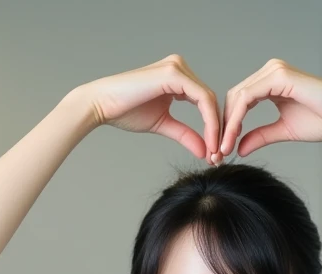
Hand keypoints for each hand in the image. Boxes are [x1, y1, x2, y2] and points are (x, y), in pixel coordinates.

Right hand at [78, 54, 221, 164]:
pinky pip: (202, 99)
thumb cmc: (126, 111)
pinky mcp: (174, 73)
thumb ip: (185, 135)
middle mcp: (180, 67)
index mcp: (178, 77)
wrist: (103, 105)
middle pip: (210, 101)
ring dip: (215, 129)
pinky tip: (209, 141)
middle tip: (218, 158)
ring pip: (209, 100)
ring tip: (213, 153)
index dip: (212, 129)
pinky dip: (209, 122)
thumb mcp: (163, 124)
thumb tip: (205, 152)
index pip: (204, 103)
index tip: (214, 154)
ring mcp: (177, 68)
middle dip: (217, 131)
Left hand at [219, 58, 321, 157]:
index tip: (222, 151)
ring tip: (223, 150)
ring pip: (237, 97)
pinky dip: (237, 119)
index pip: (239, 100)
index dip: (228, 126)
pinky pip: (247, 98)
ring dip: (227, 125)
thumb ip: (260, 136)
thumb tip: (239, 149)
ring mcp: (274, 71)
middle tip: (217, 153)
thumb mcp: (283, 130)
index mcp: (271, 81)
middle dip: (223, 126)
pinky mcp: (279, 76)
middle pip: (233, 97)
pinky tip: (233, 138)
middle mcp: (270, 71)